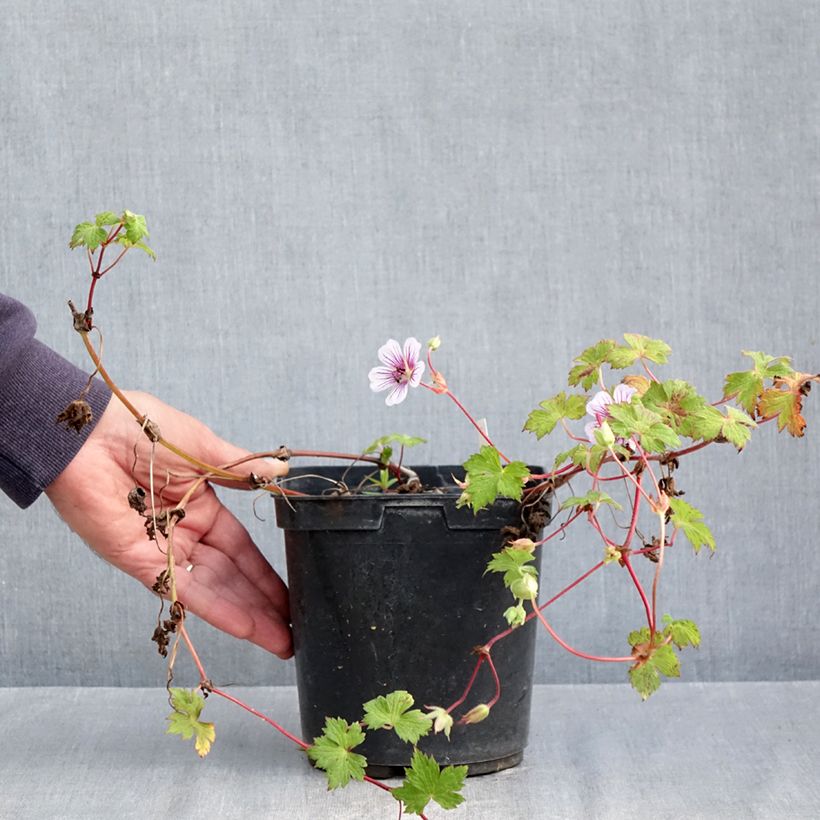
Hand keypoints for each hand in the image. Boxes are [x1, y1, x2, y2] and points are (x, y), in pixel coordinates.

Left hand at [46, 390, 292, 657]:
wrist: (89, 431)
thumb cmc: (142, 428)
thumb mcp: (204, 447)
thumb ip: (241, 469)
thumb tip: (280, 472)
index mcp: (200, 505)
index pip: (241, 549)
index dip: (266, 573)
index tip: (292, 594)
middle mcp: (184, 533)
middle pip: (232, 577)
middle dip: (263, 604)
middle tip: (294, 630)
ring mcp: (163, 550)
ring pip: (214, 590)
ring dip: (248, 616)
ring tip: (280, 640)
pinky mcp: (140, 561)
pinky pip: (185, 590)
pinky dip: (216, 609)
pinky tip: (246, 626)